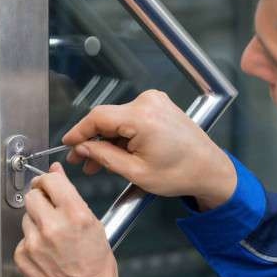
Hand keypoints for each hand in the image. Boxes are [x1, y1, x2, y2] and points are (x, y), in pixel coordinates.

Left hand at [13, 163, 119, 276]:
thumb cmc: (96, 268)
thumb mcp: (94, 226)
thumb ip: (73, 198)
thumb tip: (57, 175)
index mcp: (75, 215)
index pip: (50, 180)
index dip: (48, 179)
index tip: (48, 182)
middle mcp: (52, 226)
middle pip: (32, 195)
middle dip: (40, 199)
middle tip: (49, 209)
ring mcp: (34, 242)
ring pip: (26, 216)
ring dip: (36, 221)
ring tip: (53, 237)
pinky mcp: (22, 256)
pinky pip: (22, 238)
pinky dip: (32, 242)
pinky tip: (46, 252)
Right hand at [63, 90, 236, 209]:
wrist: (209, 169)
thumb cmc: (180, 174)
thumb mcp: (136, 172)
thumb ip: (104, 157)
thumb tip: (83, 148)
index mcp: (142, 117)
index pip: (98, 117)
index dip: (78, 131)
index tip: (67, 144)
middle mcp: (148, 103)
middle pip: (107, 118)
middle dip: (93, 141)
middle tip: (81, 161)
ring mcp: (155, 102)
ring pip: (118, 120)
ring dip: (107, 140)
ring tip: (98, 163)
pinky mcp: (159, 106)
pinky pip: (131, 118)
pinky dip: (122, 135)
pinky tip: (115, 152)